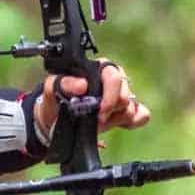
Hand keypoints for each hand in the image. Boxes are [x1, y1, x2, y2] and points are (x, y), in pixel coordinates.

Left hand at [35, 58, 150, 138]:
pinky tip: (120, 124)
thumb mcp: (52, 89)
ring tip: (99, 123)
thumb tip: (82, 84)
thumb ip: (64, 83)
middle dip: (110, 111)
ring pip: (131, 107)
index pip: (114, 77)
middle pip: (126, 94)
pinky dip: (133, 121)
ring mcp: (120, 96)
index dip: (109, 96)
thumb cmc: (56, 100)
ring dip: (115, 119)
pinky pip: (142, 114)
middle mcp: (112, 80)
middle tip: (96, 120)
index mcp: (97, 69)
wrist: (54, 120)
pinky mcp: (125, 111)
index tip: (100, 112)